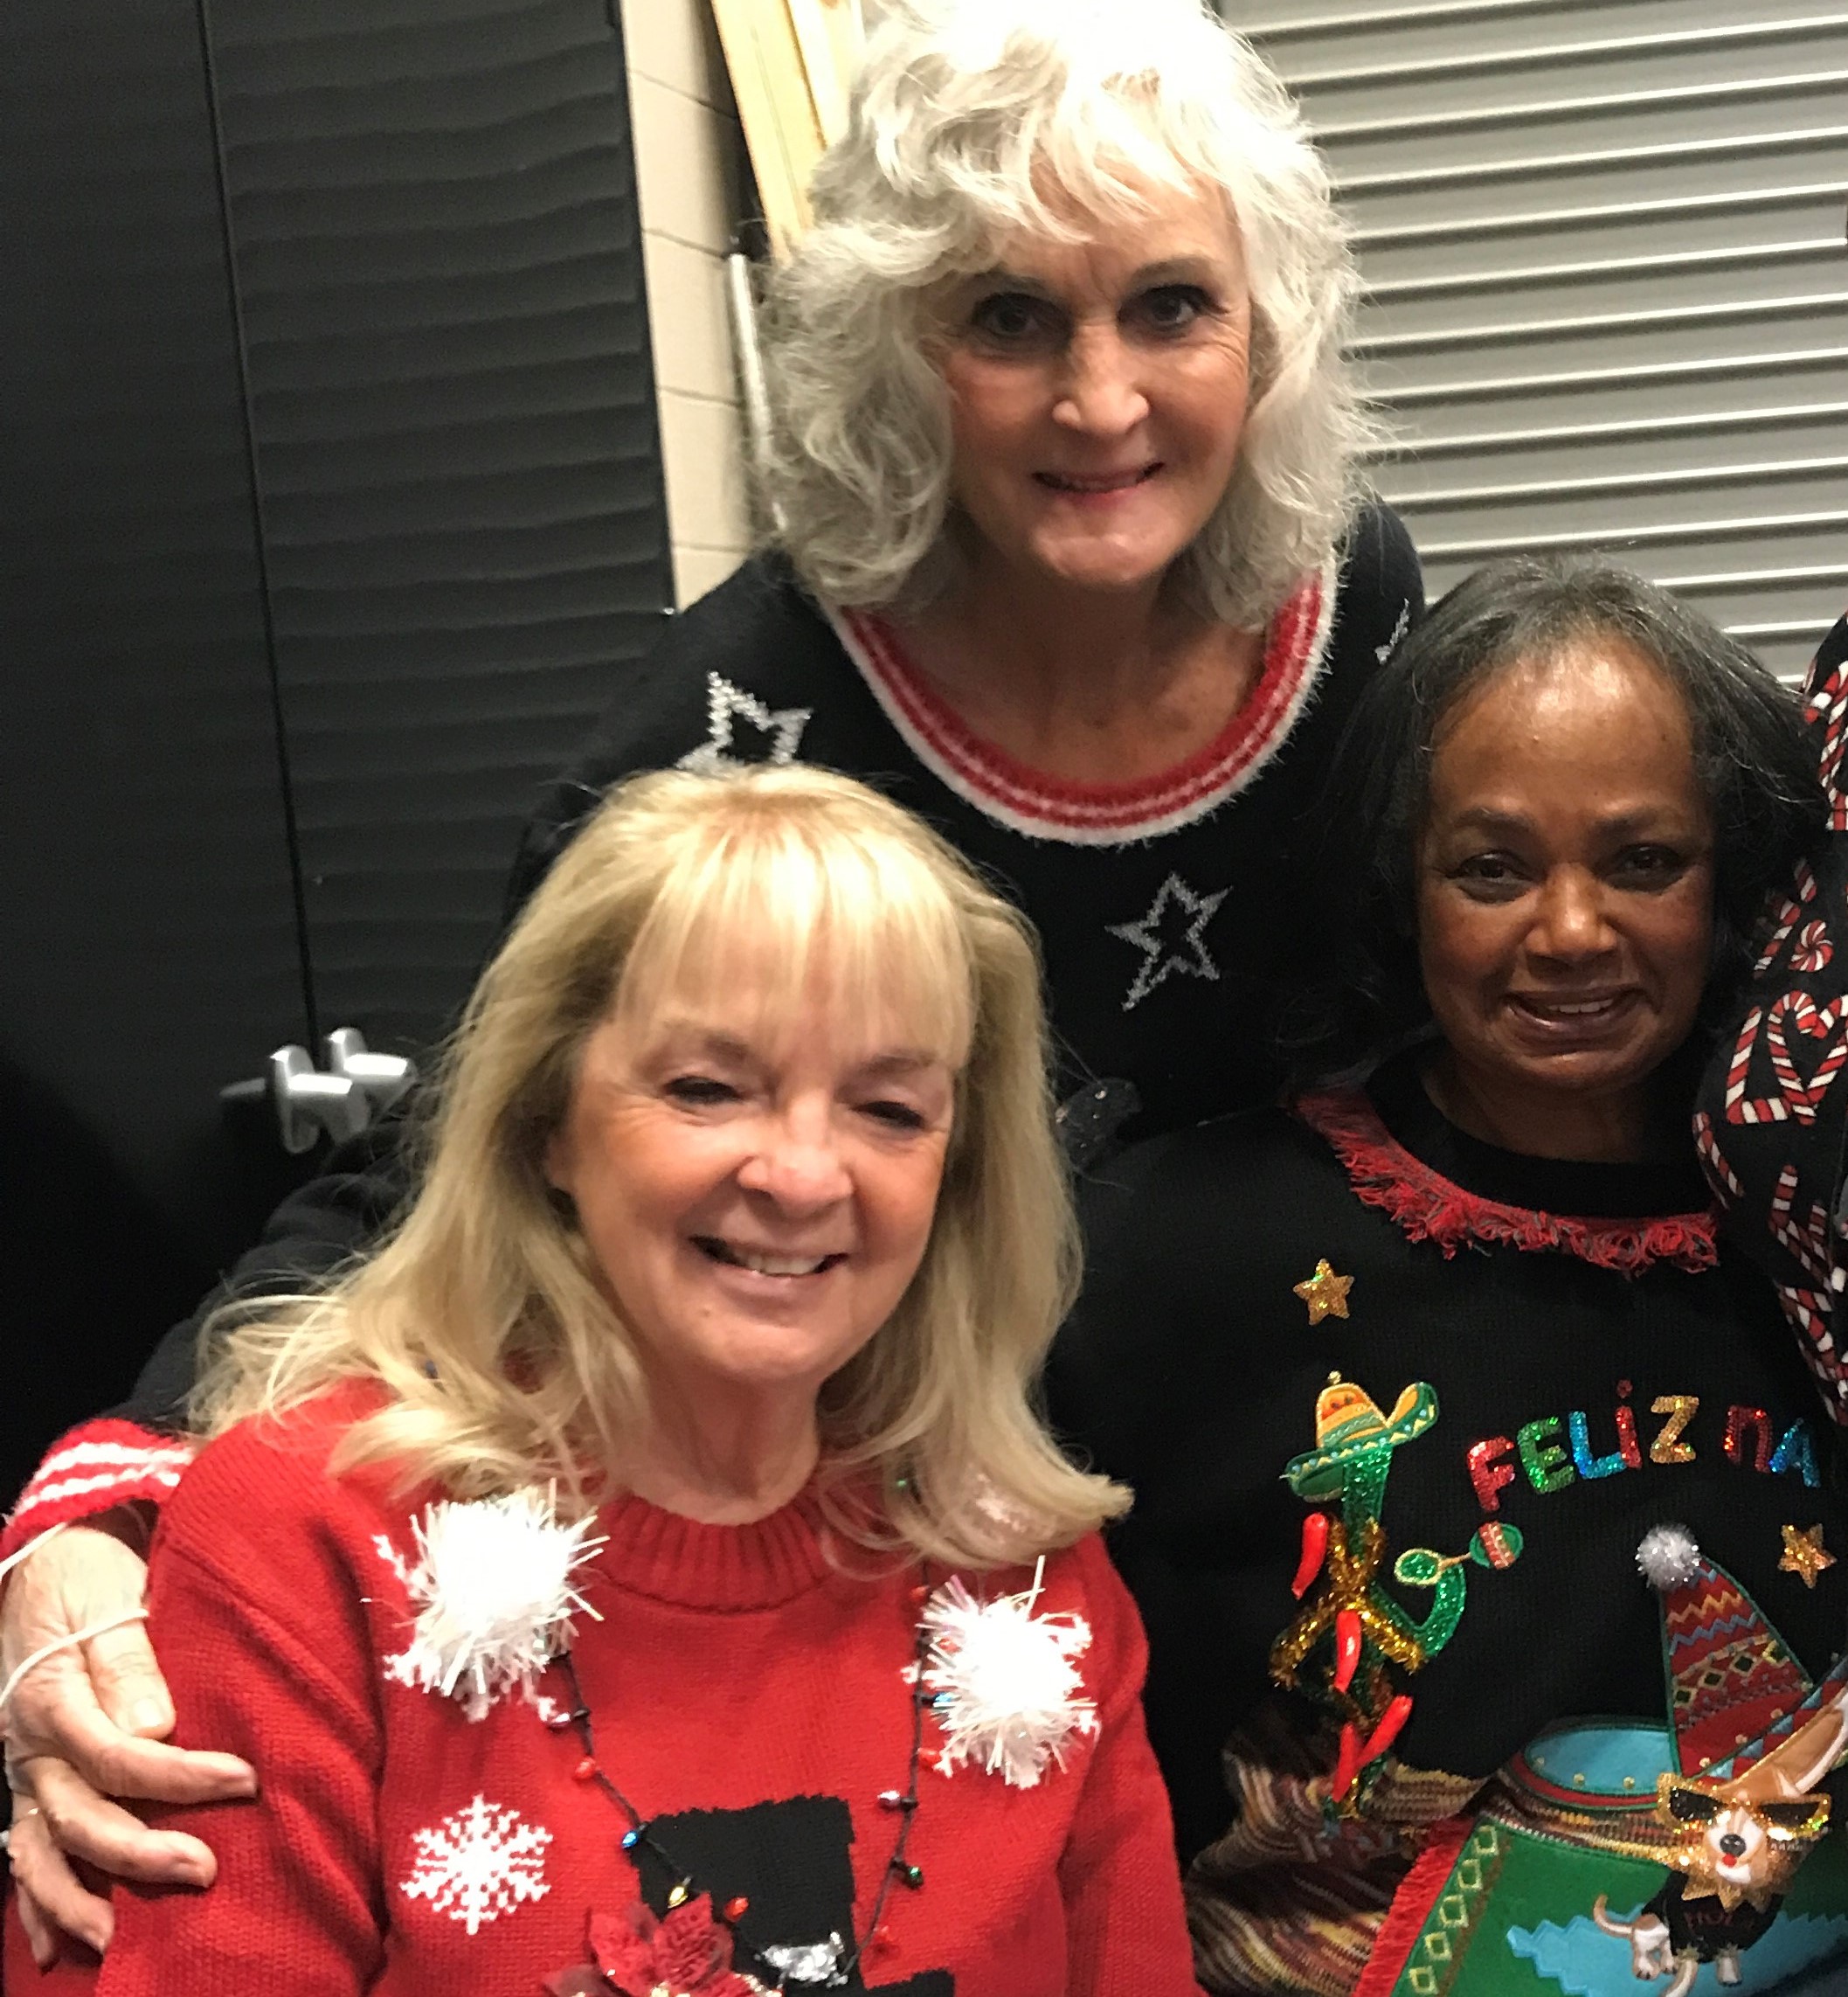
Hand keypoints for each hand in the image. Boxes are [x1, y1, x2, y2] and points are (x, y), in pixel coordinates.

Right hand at [2, 1512, 255, 1961]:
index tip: (244, 1780)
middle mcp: (31, 1746)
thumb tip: (155, 1725)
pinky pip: (24, 1850)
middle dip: (142, 1852)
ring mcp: (26, 1770)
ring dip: (77, 1899)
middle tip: (206, 1868)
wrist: (46, 1563)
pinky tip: (59, 1945)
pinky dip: (38, 1900)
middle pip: (81, 1815)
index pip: (117, 1755)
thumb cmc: (89, 1577)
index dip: (180, 1777)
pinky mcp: (31, 1781)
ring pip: (41, 1850)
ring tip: (121, 1937)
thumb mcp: (111, 1597)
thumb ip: (128, 1661)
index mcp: (53, 1698)